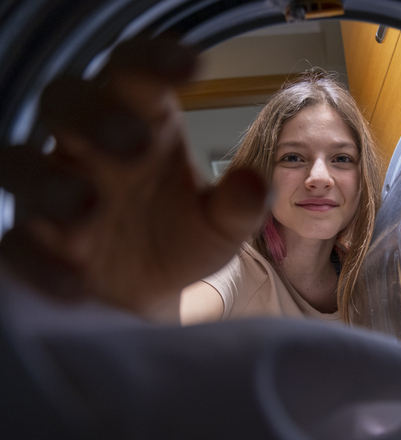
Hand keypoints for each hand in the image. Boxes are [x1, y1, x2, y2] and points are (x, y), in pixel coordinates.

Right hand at [0, 36, 267, 319]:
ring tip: (88, 204)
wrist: (150, 293)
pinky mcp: (35, 244)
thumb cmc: (183, 237)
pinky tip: (74, 284)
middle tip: (134, 142)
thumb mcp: (221, 225)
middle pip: (67, 102)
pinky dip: (39, 262)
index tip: (190, 65)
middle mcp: (89, 148)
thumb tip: (252, 182)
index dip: (153, 61)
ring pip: (20, 164)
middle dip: (94, 115)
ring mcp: (54, 194)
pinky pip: (16, 245)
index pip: (135, 74)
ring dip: (51, 181)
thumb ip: (239, 204)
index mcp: (141, 123)